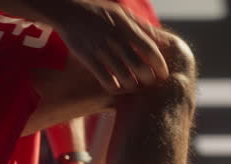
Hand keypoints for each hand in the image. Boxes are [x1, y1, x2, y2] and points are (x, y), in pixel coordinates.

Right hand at [47, 0, 169, 91]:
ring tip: (134, 86)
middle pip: (140, 66)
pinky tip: (117, 87)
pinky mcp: (88, 58)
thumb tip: (163, 41)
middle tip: (150, 83)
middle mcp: (115, 39)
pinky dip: (115, 87)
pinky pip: (106, 80)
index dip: (160, 64)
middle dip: (149, 79)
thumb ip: (141, 27)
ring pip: (124, 77)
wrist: (67, 10)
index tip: (164, 73)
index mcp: (126, 27)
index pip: (150, 49)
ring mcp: (101, 49)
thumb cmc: (98, 12)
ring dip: (132, 85)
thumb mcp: (121, 13)